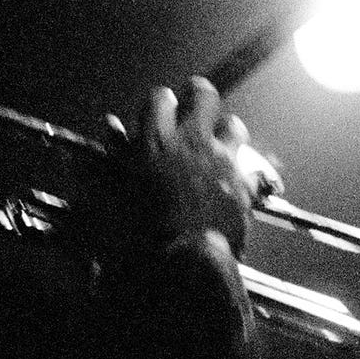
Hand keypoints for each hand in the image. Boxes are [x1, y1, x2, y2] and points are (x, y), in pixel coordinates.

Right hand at [108, 76, 254, 259]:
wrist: (184, 263)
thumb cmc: (141, 233)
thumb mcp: (114, 192)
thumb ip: (111, 155)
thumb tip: (109, 127)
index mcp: (157, 140)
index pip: (160, 98)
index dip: (160, 101)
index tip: (160, 107)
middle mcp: (193, 142)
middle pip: (205, 96)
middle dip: (199, 95)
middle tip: (195, 101)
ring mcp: (223, 161)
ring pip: (234, 125)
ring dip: (225, 130)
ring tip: (217, 141)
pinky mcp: (243, 185)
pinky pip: (251, 168)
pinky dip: (242, 172)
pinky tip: (234, 182)